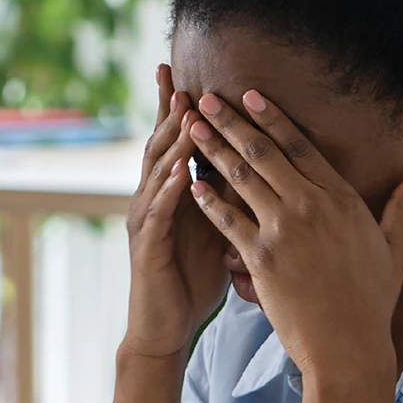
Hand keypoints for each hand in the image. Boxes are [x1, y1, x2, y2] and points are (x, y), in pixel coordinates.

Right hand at [119, 64, 229, 359]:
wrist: (166, 327)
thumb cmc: (192, 279)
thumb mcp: (216, 229)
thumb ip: (226, 197)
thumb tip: (255, 168)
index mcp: (173, 194)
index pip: (176, 142)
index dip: (179, 109)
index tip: (189, 75)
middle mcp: (154, 200)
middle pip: (160, 146)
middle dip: (169, 111)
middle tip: (178, 77)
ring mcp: (147, 222)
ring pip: (156, 173)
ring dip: (171, 143)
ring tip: (185, 114)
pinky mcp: (147, 248)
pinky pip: (158, 214)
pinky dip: (169, 191)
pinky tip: (180, 173)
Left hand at [187, 89, 402, 381]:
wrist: (348, 347)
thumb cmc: (373, 300)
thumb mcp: (396, 248)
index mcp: (341, 198)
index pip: (300, 146)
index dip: (272, 117)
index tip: (251, 94)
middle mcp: (310, 206)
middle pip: (263, 153)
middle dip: (232, 122)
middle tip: (208, 97)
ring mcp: (283, 230)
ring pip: (241, 178)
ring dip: (213, 149)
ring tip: (192, 126)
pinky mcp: (261, 258)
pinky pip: (228, 221)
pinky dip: (208, 200)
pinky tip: (192, 182)